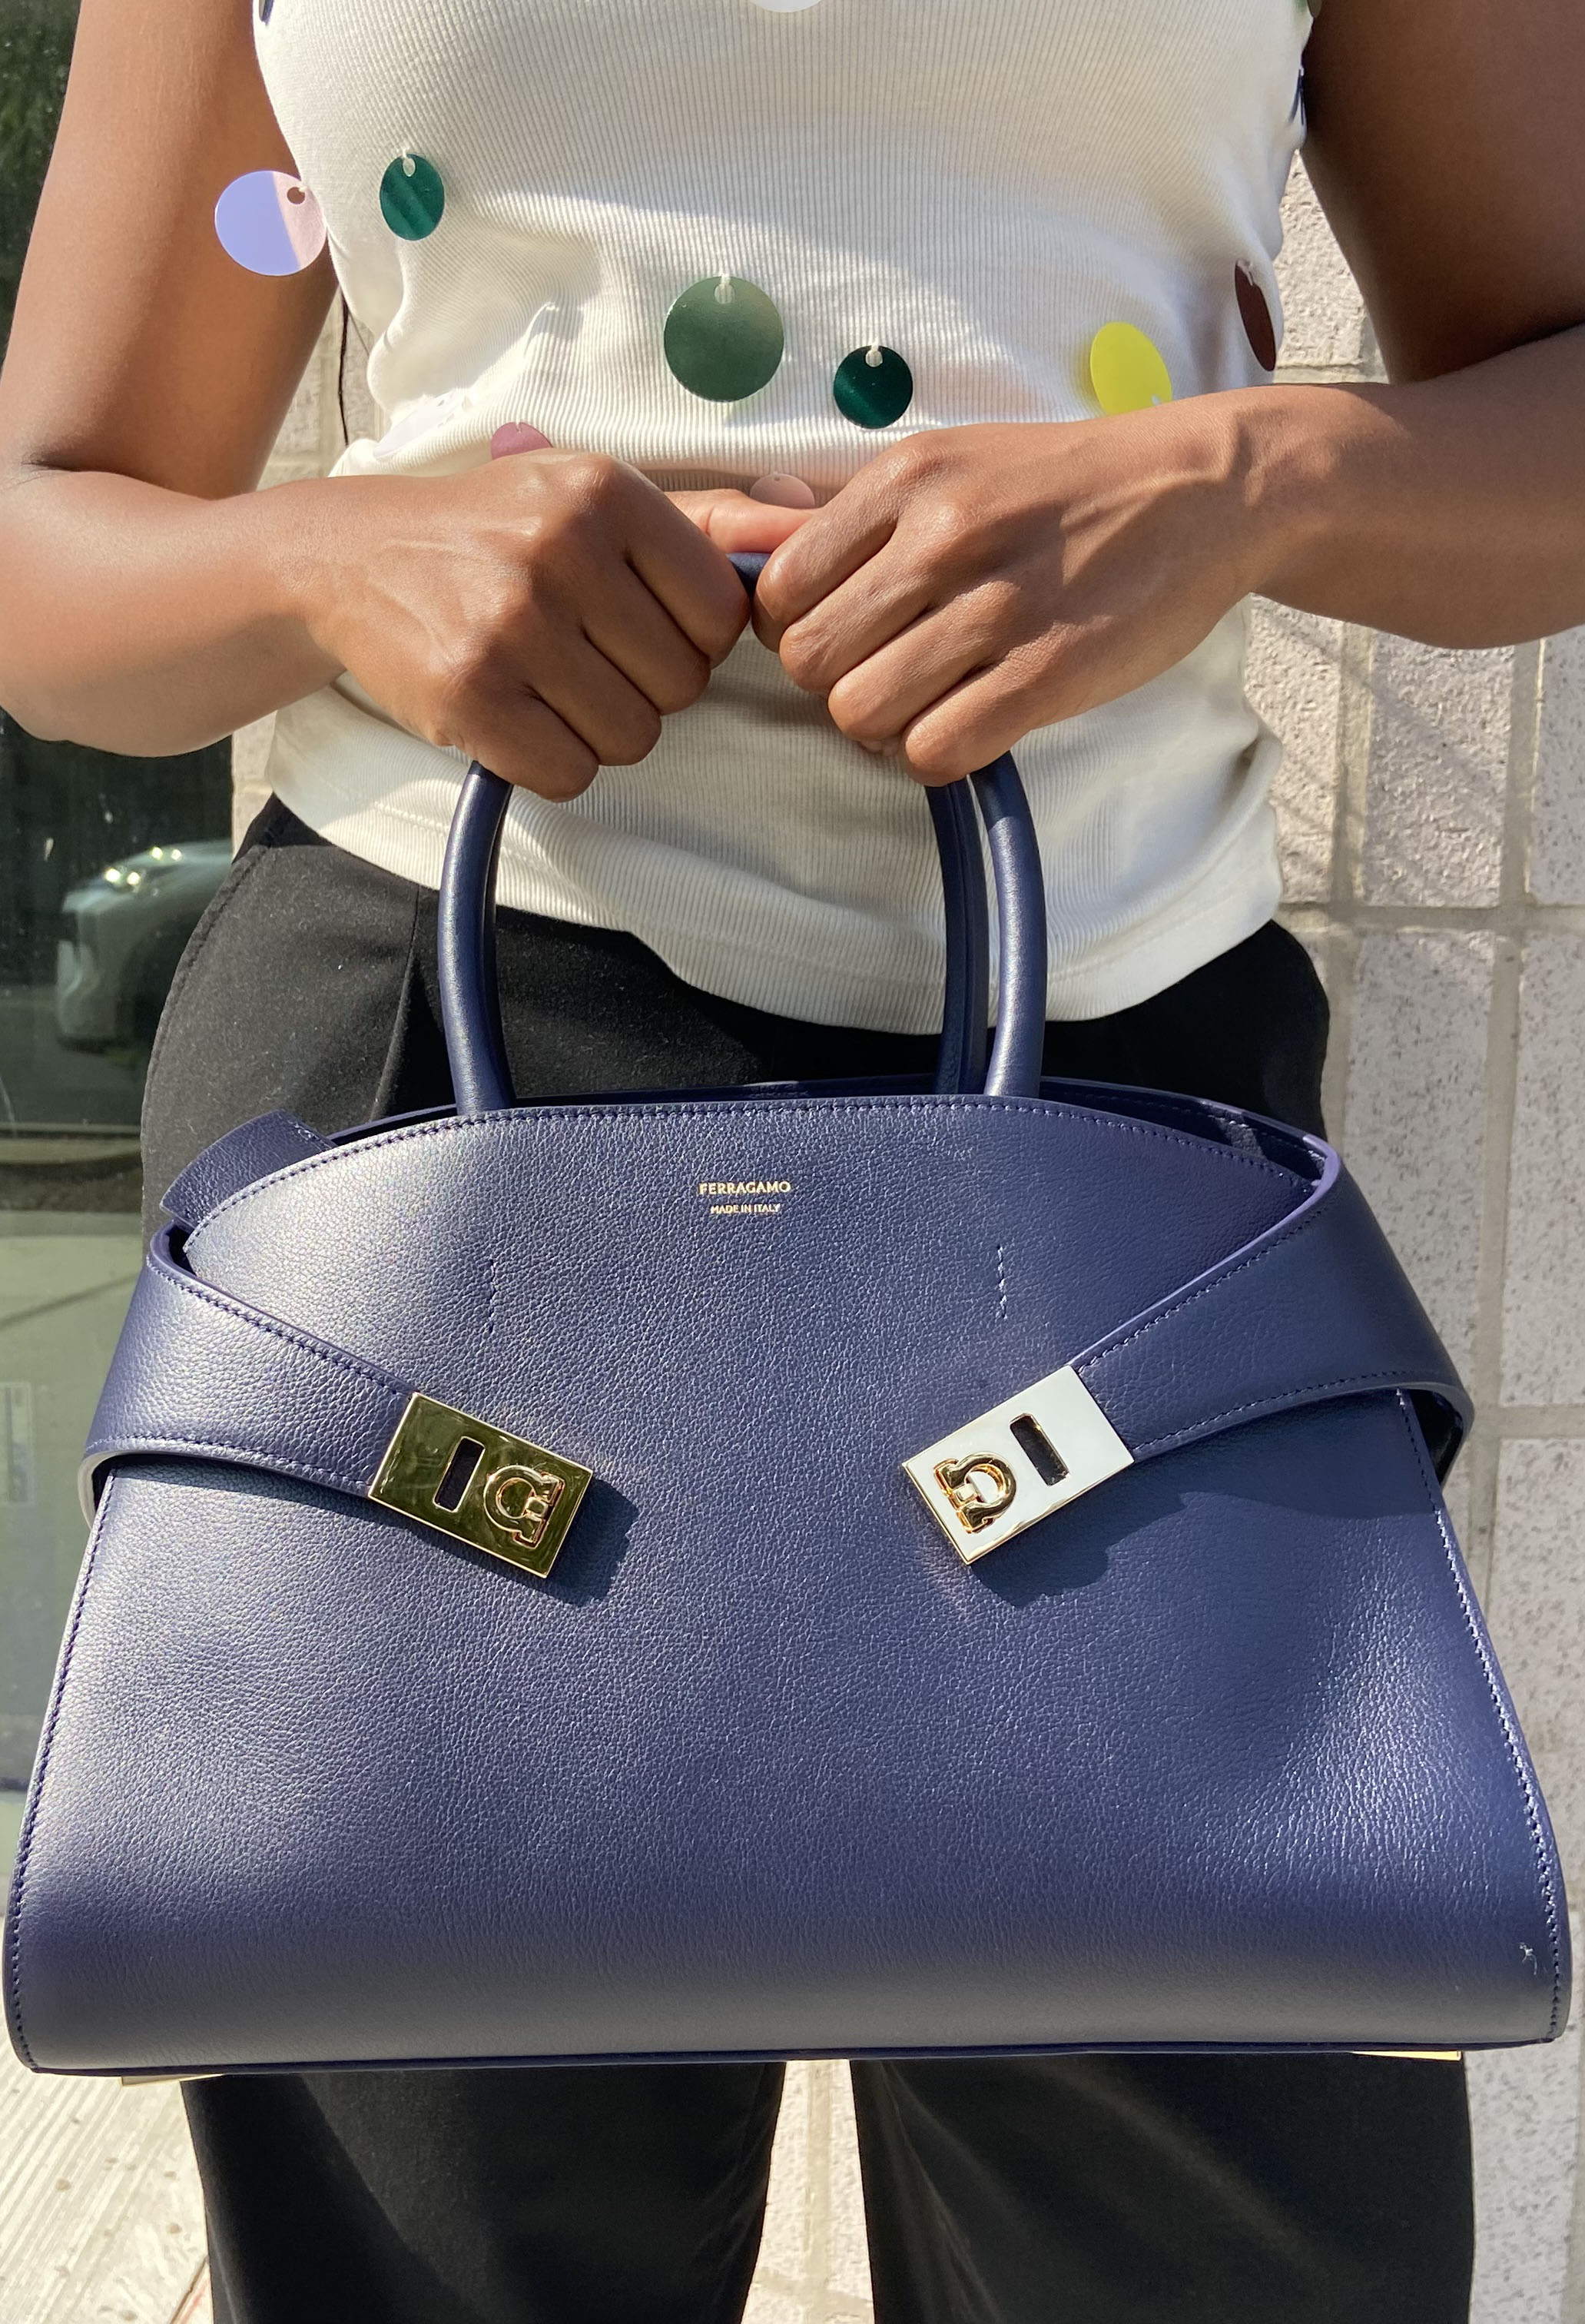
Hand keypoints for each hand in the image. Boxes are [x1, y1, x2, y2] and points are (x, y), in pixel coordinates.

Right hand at [295, 453, 751, 797]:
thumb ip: (707, 522)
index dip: (690, 638)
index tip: (636, 622)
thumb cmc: (497, 532)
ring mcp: (510, 625)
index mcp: (607, 492)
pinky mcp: (468, 695)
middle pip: (683, 685)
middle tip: (580, 653)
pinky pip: (569, 773)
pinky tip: (516, 715)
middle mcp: (560, 549)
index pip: (723, 615)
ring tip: (546, 682)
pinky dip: (550, 761)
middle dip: (642, 686)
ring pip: (632, 737)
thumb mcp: (595, 499)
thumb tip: (803, 525)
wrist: (350, 558)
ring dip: (598, 729)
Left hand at [750, 404, 1275, 781]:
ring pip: (861, 712)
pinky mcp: (1047, 672)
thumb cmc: (1068, 484)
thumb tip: (750, 518)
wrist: (1204, 489)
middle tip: (888, 675)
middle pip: (810, 659)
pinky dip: (938, 754)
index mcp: (908, 480)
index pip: (781, 589)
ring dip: (884, 727)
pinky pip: (935, 749)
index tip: (848, 634)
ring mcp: (996, 607)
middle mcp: (942, 537)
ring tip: (929, 703)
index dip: (799, 630)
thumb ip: (856, 507)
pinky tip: (969, 727)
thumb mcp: (957, 461)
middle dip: (835, 684)